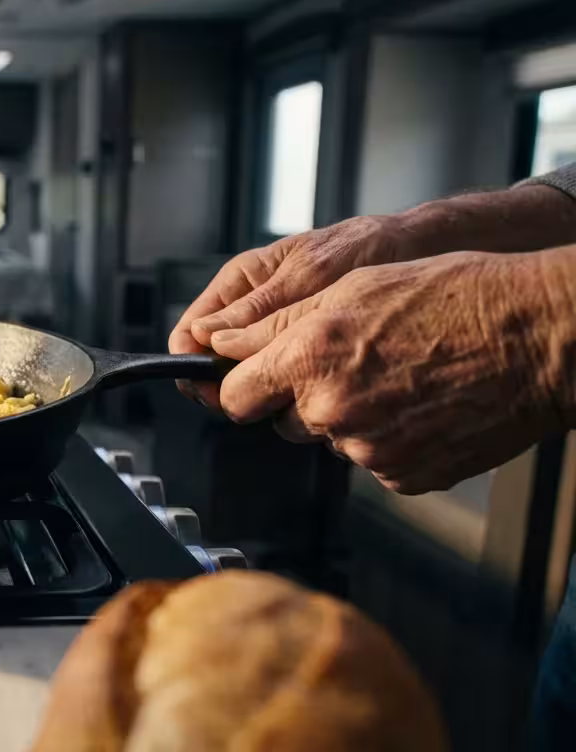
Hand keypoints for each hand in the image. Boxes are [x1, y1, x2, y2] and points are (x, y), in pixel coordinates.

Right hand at [168, 216, 403, 406]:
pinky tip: (300, 393)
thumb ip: (259, 306)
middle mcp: (249, 308)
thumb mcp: (309, 274)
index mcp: (239, 281)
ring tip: (281, 395)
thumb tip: (207, 335)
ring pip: (242, 370)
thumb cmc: (362, 247)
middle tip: (246, 402)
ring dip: (255, 387)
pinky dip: (281, 387)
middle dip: (221, 384)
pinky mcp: (297, 347)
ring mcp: (272, 329)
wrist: (411, 251)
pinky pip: (274, 373)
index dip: (188, 363)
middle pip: (210, 358)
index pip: (191, 330)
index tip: (205, 390)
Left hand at [209, 250, 574, 493]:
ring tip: (402, 374)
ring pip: (333, 439)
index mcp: (310, 358)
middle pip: (284, 419)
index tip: (252, 377)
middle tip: (356, 360)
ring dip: (351, 415)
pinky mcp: (405, 477)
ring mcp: (369, 451)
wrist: (542, 337)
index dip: (241, 383)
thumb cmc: (458, 297)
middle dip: (304, 395)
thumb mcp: (354, 284)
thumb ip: (275, 322)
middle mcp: (332, 411)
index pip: (234, 395)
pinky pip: (375, 462)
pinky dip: (390, 438)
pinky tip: (423, 403)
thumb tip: (218, 342)